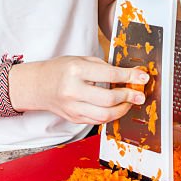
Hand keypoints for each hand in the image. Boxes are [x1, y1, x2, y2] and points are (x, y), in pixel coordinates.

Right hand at [10, 56, 147, 124]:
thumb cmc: (61, 69)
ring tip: (130, 102)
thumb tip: (131, 75)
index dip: (129, 77)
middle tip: (139, 94)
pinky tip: (117, 108)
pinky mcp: (73, 118)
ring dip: (122, 110)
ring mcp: (72, 107)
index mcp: (75, 70)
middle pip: (108, 100)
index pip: (109, 75)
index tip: (143, 77)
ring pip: (104, 116)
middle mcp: (72, 90)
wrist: (38, 85)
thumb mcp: (81, 60)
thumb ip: (105, 67)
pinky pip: (97, 121)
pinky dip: (111, 115)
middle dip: (128, 97)